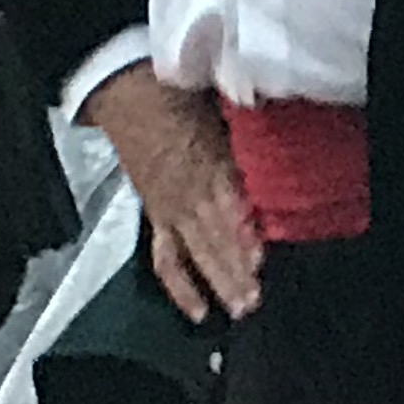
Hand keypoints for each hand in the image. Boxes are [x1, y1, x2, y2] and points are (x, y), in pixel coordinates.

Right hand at [80, 66, 262, 322]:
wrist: (124, 91)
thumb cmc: (176, 92)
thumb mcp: (215, 105)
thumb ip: (243, 136)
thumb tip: (279, 155)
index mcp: (205, 160)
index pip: (226, 202)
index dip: (240, 229)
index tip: (258, 254)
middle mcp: (188, 191)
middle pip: (215, 235)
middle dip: (234, 267)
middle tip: (254, 298)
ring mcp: (171, 208)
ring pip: (195, 250)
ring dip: (217, 279)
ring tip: (239, 308)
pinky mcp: (156, 217)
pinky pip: (166, 258)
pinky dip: (180, 286)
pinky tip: (197, 312)